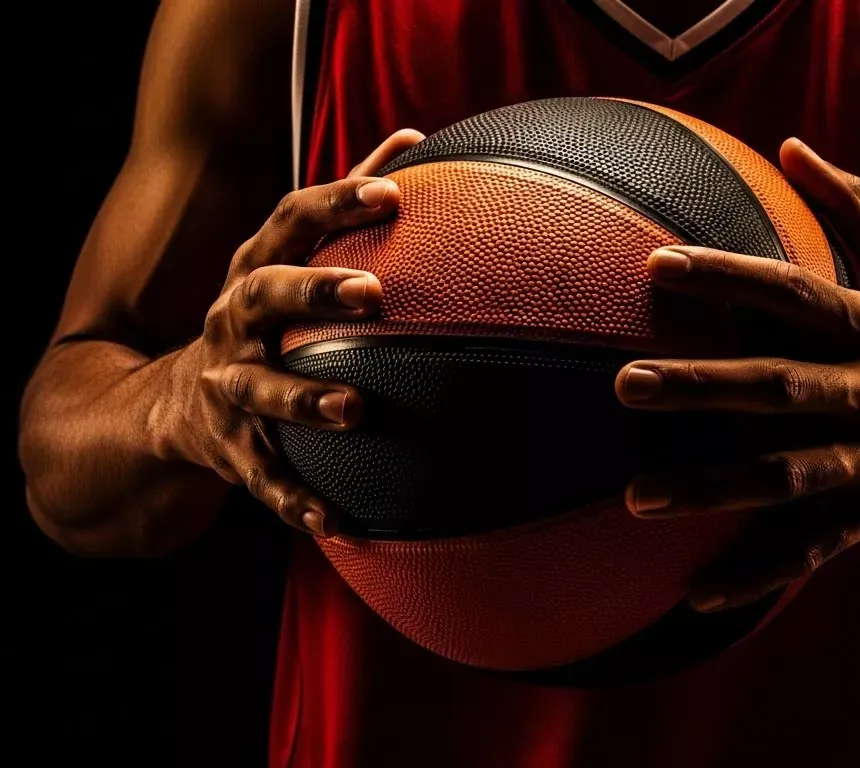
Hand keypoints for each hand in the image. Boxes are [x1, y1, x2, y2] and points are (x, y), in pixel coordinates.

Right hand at [156, 130, 424, 536]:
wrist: (166, 408)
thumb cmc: (260, 318)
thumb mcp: (290, 258)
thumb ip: (349, 201)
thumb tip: (417, 135)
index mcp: (256, 271)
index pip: (291, 222)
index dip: (338, 202)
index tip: (393, 191)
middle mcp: (233, 322)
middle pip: (264, 296)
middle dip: (313, 291)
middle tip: (373, 292)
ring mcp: (226, 386)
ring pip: (260, 391)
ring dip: (304, 400)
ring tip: (355, 411)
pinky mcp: (230, 450)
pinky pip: (265, 480)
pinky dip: (298, 502)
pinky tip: (339, 523)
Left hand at [615, 139, 859, 611]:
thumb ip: (855, 206)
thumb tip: (791, 143)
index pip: (795, 293)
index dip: (730, 278)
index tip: (656, 265)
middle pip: (781, 385)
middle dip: (703, 385)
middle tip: (624, 385)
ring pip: (789, 474)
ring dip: (715, 487)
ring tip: (638, 497)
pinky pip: (814, 545)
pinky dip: (760, 569)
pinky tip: (698, 590)